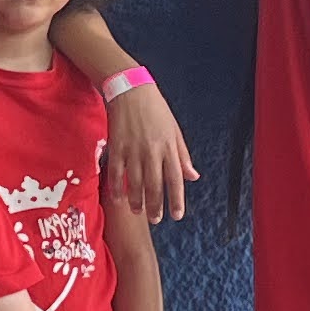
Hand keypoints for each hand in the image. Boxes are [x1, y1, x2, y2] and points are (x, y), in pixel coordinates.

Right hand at [108, 79, 194, 222]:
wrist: (130, 90)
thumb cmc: (155, 110)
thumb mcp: (174, 130)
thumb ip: (183, 155)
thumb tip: (193, 177)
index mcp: (168, 147)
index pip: (175, 179)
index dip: (176, 200)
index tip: (177, 215)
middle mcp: (152, 151)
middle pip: (154, 185)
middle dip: (156, 206)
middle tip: (156, 220)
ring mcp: (133, 150)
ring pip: (135, 183)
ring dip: (137, 201)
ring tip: (139, 211)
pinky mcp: (116, 147)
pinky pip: (116, 173)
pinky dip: (117, 188)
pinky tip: (119, 199)